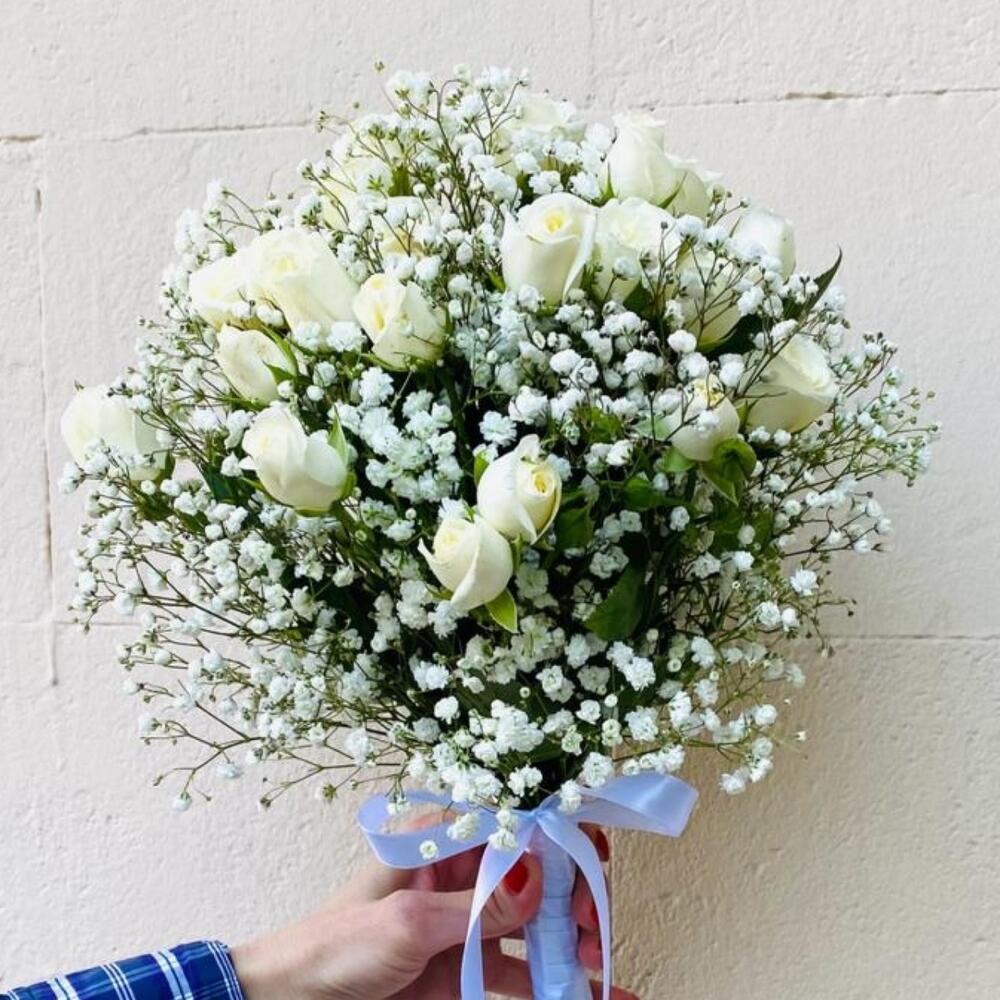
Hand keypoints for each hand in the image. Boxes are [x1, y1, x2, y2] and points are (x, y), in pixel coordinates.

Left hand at [231, 822, 637, 999]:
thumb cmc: (336, 946)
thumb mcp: (408, 923)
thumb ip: (477, 907)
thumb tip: (539, 879)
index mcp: (440, 840)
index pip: (512, 818)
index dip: (557, 829)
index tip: (591, 856)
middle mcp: (462, 872)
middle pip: (536, 868)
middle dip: (573, 889)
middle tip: (589, 922)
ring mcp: (468, 920)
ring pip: (538, 919)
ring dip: (573, 937)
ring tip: (597, 966)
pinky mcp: (468, 967)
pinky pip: (523, 971)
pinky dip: (557, 981)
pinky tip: (590, 991)